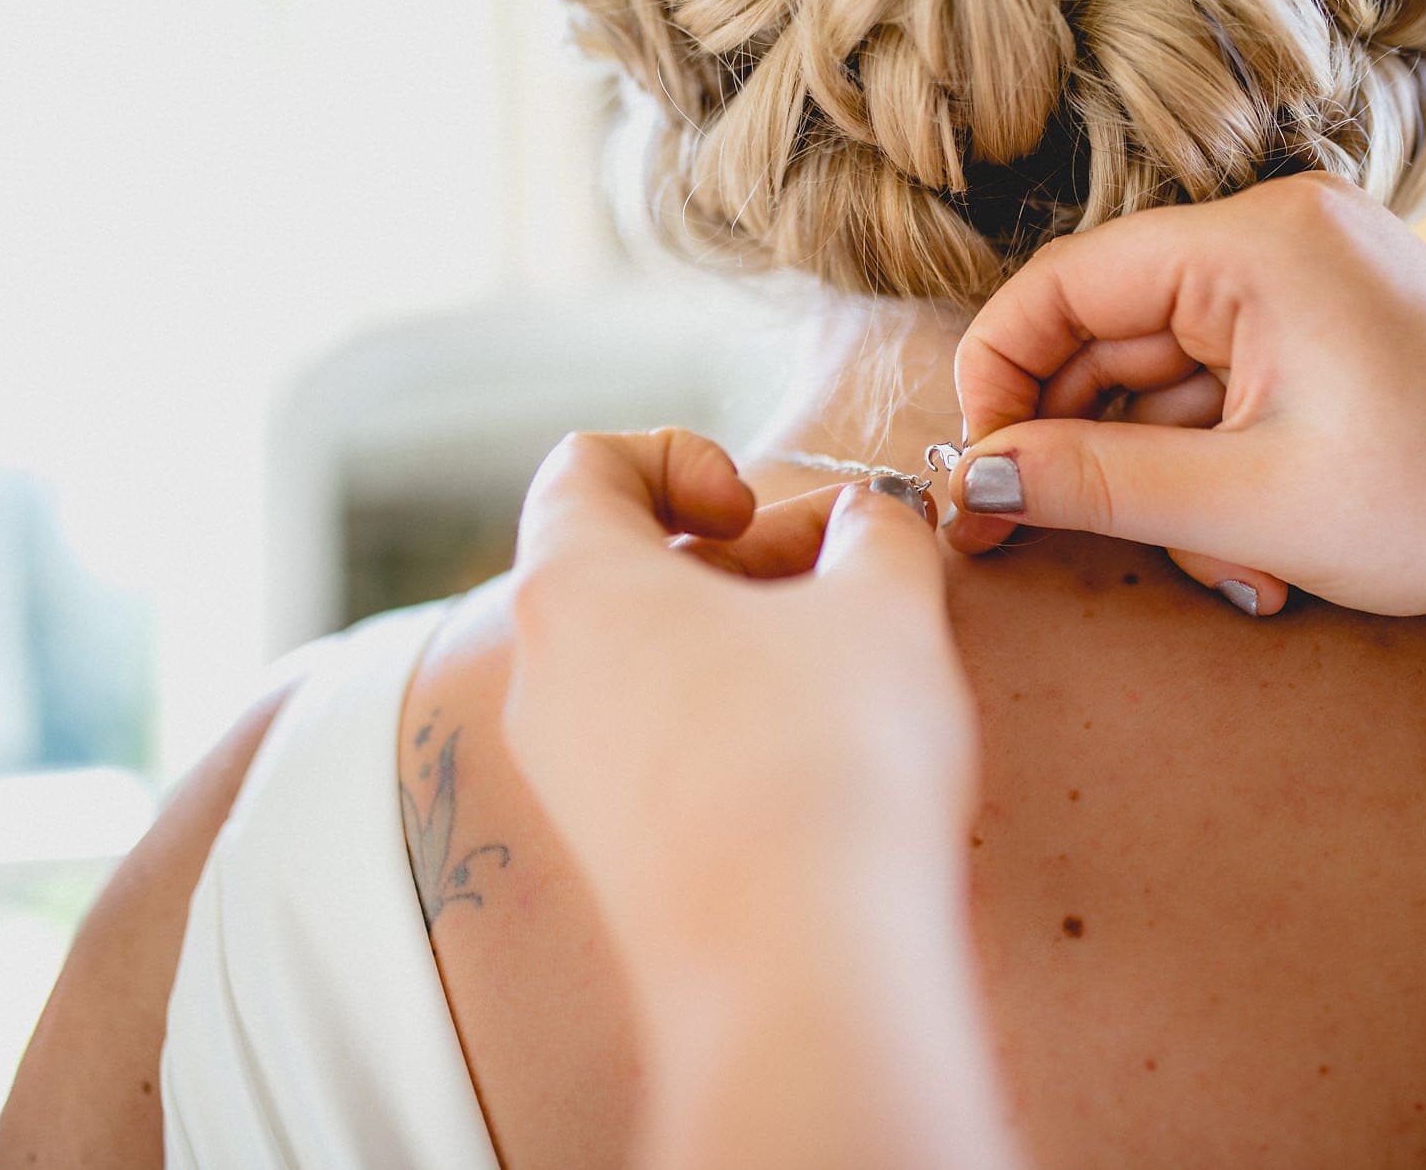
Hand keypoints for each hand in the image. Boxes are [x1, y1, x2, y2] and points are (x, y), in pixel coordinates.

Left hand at [503, 429, 977, 979]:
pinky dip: (729, 713)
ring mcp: (566, 773)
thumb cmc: (828, 760)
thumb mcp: (883, 606)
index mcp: (574, 587)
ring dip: (744, 634)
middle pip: (623, 564)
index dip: (681, 456)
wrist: (799, 968)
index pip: (584, 466)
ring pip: (644, 656)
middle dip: (742, 553)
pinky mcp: (609, 850)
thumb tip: (868, 520)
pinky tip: (822, 749)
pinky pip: (654, 740)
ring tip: (847, 663)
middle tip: (840, 579)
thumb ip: (874, 533)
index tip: (756, 509)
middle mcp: (542, 677)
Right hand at [945, 171, 1425, 630]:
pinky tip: (1258, 555)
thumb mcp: (1250, 505)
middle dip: (1085, 450)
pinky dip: (1218, 476)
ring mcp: (1310, 287)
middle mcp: (1278, 239)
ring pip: (1164, 382)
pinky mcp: (1332, 336)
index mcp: (1256, 243)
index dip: (998, 380)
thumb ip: (1094, 485)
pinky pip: (1225, 397)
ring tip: (1225, 570)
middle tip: (1039, 546)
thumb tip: (973, 480)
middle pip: (1108, 337)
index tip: (976, 476)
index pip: (1064, 286)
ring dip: (1163, 484)